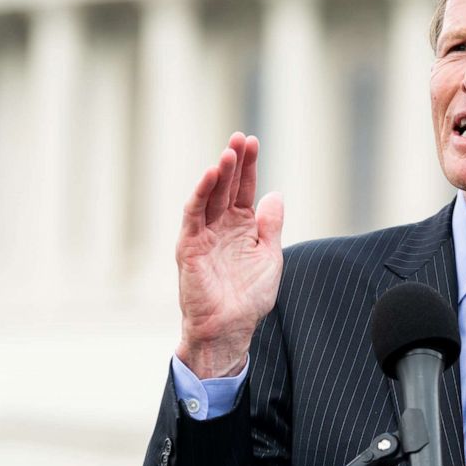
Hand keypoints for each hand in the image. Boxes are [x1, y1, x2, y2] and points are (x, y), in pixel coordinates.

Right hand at [174, 132, 283, 378]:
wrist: (231, 328)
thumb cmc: (249, 297)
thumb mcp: (269, 256)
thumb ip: (270, 226)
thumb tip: (275, 194)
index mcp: (241, 227)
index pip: (243, 189)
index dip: (248, 167)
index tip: (253, 142)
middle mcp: (220, 226)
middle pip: (226, 187)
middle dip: (234, 162)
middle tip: (240, 138)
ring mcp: (204, 235)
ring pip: (210, 196)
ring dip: (218, 173)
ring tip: (229, 151)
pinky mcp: (190, 246)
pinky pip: (194, 214)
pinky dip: (201, 193)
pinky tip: (211, 175)